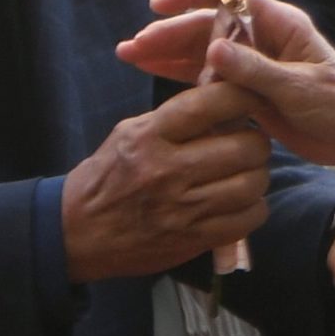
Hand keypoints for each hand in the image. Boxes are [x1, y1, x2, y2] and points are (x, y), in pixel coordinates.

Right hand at [61, 80, 270, 281]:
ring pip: (252, 183)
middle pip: (245, 146)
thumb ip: (175, 118)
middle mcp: (167, 170)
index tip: (254, 96)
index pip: (211, 104)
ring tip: (246, 173)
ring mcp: (182, 208)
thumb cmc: (108, 176)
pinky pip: (248, 219)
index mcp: (150, 136)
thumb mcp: (131, 134)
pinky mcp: (193, 239)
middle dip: (257, 142)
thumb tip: (226, 100)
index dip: (243, 96)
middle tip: (250, 144)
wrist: (76, 233)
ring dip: (258, 176)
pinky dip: (253, 208)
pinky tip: (241, 203)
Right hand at [119, 0, 334, 180]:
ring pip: (203, 50)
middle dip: (170, 32)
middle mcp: (264, 38)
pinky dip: (181, 74)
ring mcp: (255, 63)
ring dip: (168, 52)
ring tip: (130, 56)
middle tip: (134, 46)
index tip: (160, 5)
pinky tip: (152, 74)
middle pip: (208, 26)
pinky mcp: (248, 89)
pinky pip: (208, 76)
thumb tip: (213, 48)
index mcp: (281, 25)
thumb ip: (256, 71)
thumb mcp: (301, 90)